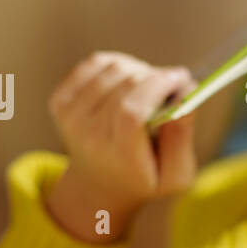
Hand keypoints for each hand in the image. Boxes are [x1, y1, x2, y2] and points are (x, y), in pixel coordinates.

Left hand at [45, 52, 196, 242]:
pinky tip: (128, 82)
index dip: (157, 87)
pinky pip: (96, 63)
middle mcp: (88, 135)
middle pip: (125, 85)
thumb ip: (182, 136)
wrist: (98, 184)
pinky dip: (118, 64)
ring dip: (139, 70)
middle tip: (172, 85)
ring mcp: (70, 116)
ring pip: (113, 69)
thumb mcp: (175, 175)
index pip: (131, 112)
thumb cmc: (144, 178)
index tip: (180, 78)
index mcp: (118, 156)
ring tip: (150, 88)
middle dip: (156, 76)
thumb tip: (187, 90)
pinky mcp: (60, 101)